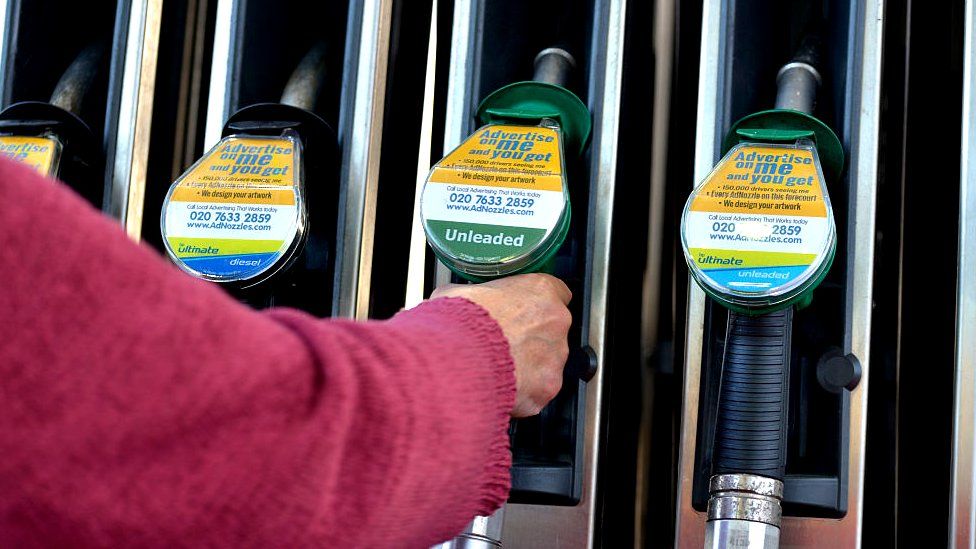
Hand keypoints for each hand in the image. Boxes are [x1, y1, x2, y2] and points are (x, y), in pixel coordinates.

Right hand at [430, 273, 571, 416]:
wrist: (456, 360)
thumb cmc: (460, 324)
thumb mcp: (457, 294)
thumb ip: (472, 295)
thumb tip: (459, 299)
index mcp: (540, 290)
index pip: (555, 291)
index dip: (535, 304)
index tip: (522, 310)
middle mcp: (556, 320)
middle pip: (552, 330)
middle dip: (531, 338)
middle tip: (503, 343)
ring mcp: (556, 355)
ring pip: (548, 361)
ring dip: (527, 365)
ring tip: (497, 367)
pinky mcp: (549, 386)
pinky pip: (539, 389)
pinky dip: (523, 391)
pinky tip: (499, 385)